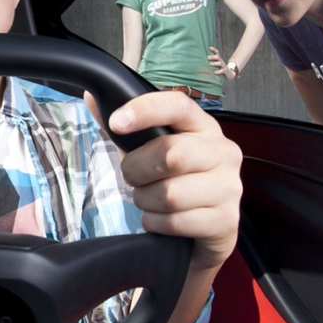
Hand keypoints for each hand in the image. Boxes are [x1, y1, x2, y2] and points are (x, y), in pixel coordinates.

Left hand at [108, 90, 241, 268]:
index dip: (145, 110)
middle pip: (170, 154)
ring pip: (171, 194)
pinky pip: (176, 222)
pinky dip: (157, 223)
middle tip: (134, 177)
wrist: (204, 225)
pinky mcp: (226, 220)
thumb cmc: (175, 179)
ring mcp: (229, 187)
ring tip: (150, 200)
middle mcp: (222, 152)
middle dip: (137, 170)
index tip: (116, 122)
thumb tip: (93, 97)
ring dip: (146, 201)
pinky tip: (162, 219)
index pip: (178, 106)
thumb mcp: (149, 149)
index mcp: (203, 126)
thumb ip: (124, 127)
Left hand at [207, 47, 237, 79]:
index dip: (214, 49)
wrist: (229, 73)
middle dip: (213, 57)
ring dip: (214, 63)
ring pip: (220, 63)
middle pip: (218, 57)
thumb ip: (211, 61)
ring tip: (209, 64)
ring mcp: (223, 66)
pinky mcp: (225, 71)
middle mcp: (221, 61)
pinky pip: (222, 71)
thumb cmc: (220, 68)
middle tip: (207, 57)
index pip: (217, 52)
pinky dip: (218, 71)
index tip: (209, 48)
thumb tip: (202, 60)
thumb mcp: (216, 63)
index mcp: (219, 59)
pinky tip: (214, 72)